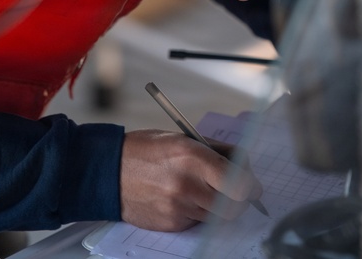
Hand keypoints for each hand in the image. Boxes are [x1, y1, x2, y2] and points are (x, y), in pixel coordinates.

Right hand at [119, 129, 263, 230]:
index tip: (252, 184)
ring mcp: (178, 207)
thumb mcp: (183, 139)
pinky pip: (197, 221)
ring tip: (201, 189)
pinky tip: (181, 198)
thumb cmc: (147, 150)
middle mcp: (187, 184)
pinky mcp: (171, 223)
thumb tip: (244, 166)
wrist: (109, 171)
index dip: (251, 186)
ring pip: (217, 216)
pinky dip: (197, 212)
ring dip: (217, 205)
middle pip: (234, 206)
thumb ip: (217, 152)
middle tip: (236, 192)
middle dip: (240, 201)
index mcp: (193, 156)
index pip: (240, 183)